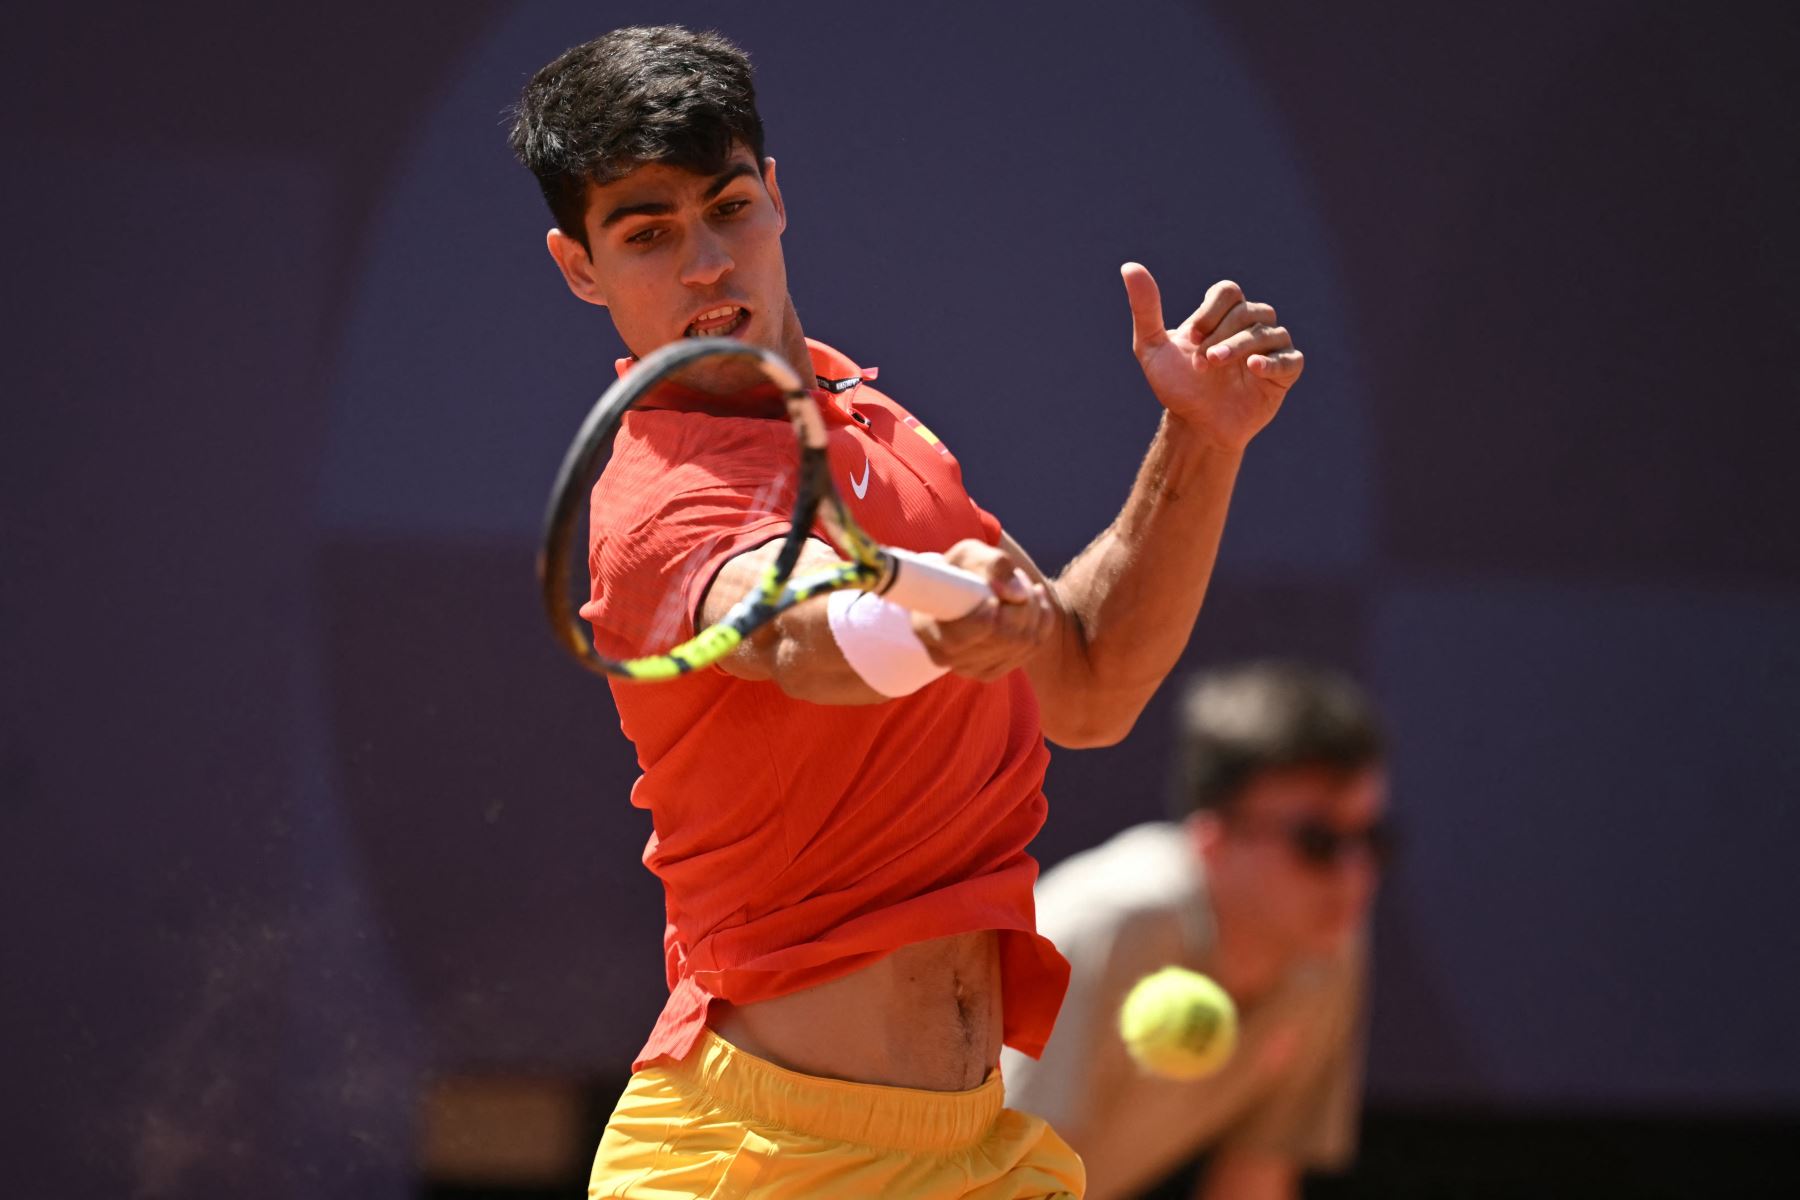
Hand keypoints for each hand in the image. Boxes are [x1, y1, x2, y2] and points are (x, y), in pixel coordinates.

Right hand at [910, 539, 1054, 682]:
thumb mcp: (970, 554)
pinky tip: (1033, 601)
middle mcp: (945, 655)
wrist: (965, 592)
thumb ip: (992, 565)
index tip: (994, 597)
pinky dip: (1041, 621)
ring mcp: (969, 668)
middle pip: (1002, 637)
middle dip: (1021, 603)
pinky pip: (1032, 648)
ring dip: (1033, 608)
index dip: (985, 617)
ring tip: (1022, 586)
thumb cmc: (961, 570)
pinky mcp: (993, 671)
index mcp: (926, 627)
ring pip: (1022, 643)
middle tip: (1018, 578)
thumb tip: (1015, 593)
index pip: (960, 636)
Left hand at [1120, 263, 1303, 451]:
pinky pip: (1291, 359)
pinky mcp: (1284, 373)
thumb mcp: (1152, 348)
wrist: (1195, 425)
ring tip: (1216, 364)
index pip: (1228, 291)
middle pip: (1248, 311)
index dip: (1211, 310)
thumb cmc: (1177, 385)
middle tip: (1201, 361)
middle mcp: (1250, 325)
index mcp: (1222, 314)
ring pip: (1269, 332)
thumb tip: (1129, 266)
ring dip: (1241, 345)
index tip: (1191, 336)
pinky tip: (1253, 368)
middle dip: (1222, 333)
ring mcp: (1270, 348)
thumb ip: (1145, 309)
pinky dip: (1274, 362)